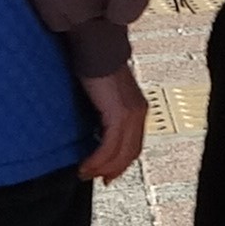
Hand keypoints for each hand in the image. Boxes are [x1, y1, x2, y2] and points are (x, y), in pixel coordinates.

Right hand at [77, 67, 147, 181]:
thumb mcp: (103, 96)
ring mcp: (131, 114)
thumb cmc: (95, 65)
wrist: (96, 48)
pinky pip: (110, 147)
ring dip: (102, 168)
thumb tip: (94, 131)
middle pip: (129, 152)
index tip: (106, 172)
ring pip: (120, 153)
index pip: (133, 144)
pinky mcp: (119, 114)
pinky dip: (98, 160)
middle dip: (112, 169)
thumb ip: (104, 113)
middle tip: (95, 177)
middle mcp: (138, 112)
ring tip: (86, 173)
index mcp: (137, 108)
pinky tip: (86, 164)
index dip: (120, 162)